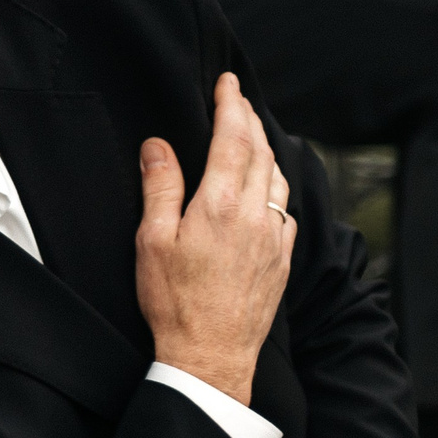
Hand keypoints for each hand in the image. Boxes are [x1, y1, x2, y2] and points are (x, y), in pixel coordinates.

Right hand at [135, 73, 293, 404]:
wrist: (211, 355)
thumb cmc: (174, 301)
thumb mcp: (152, 240)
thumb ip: (160, 187)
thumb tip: (158, 146)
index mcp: (220, 204)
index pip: (232, 138)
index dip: (230, 104)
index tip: (227, 82)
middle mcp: (255, 215)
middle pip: (261, 151)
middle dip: (249, 119)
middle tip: (237, 99)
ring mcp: (274, 237)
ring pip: (278, 177)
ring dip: (266, 149)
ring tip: (252, 134)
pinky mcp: (282, 259)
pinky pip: (285, 208)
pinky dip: (276, 184)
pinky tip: (267, 188)